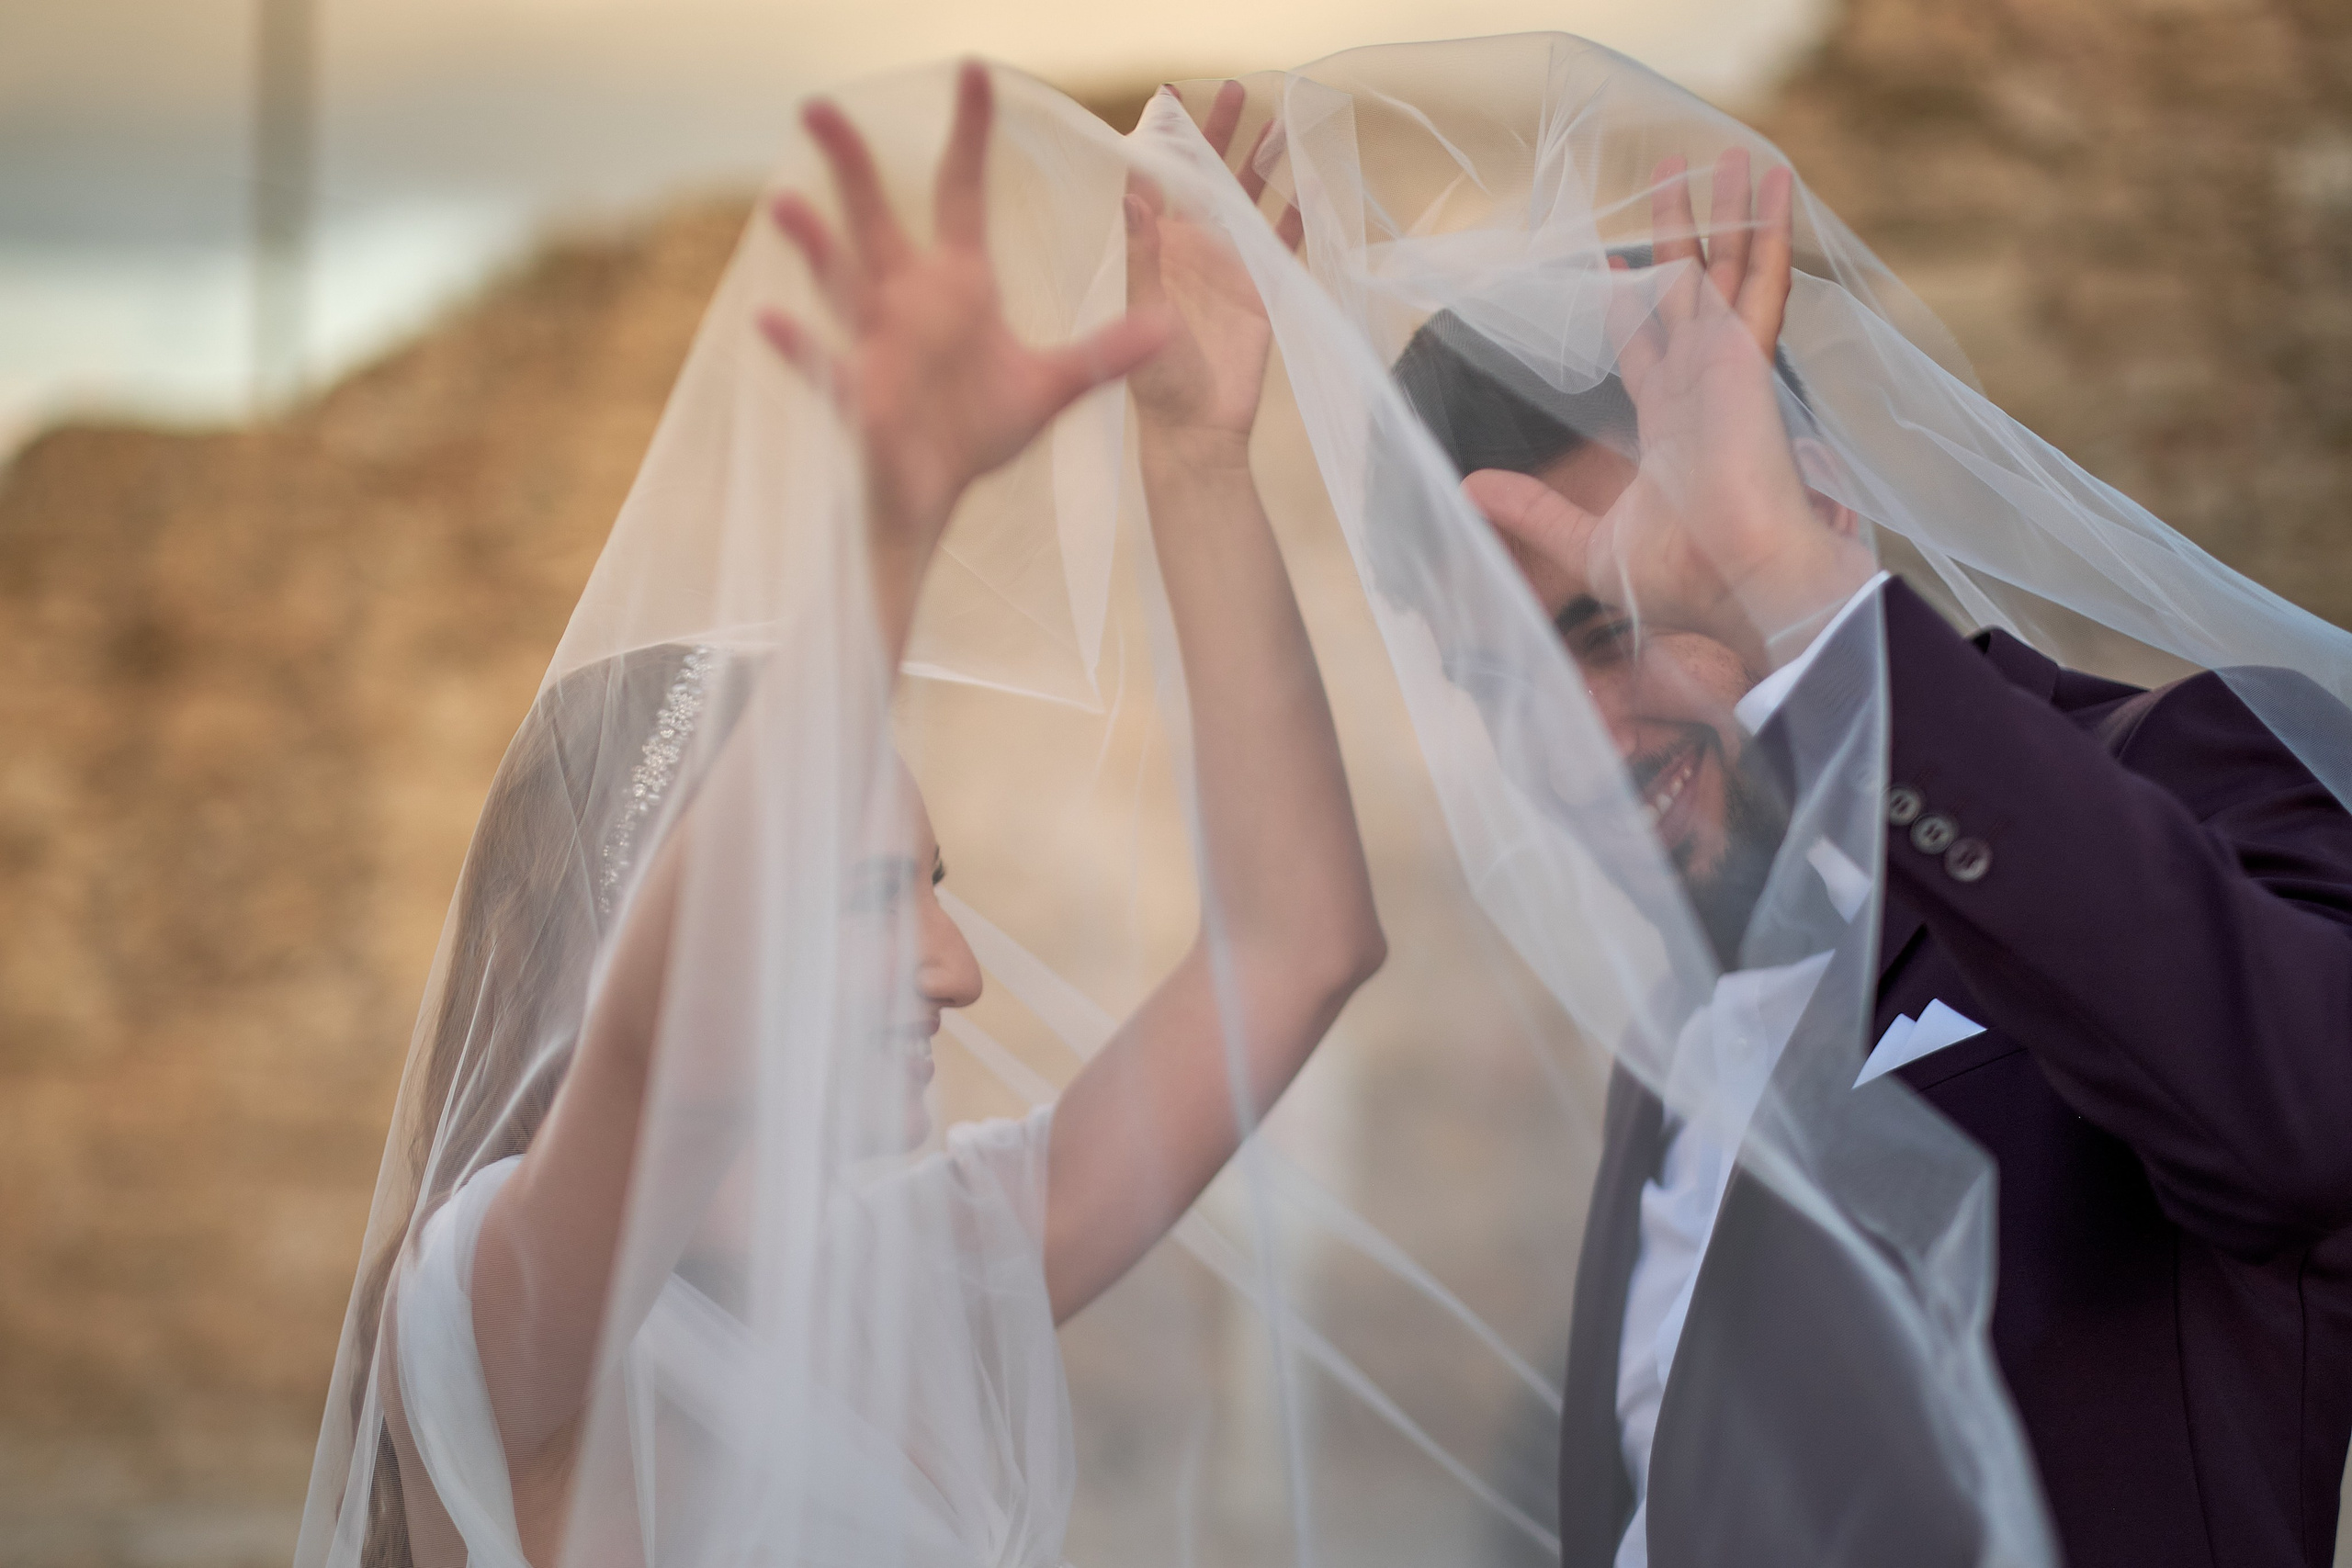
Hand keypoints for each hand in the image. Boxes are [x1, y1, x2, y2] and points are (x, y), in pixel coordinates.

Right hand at [759, 63, 1172, 577]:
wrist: (938, 494)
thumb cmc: (979, 433)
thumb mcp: (1051, 387)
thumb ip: (1104, 354)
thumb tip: (1170, 326)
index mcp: (958, 285)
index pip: (963, 193)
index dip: (969, 135)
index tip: (972, 72)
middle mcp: (908, 300)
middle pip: (877, 219)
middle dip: (853, 166)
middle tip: (822, 108)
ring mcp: (875, 342)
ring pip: (839, 281)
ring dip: (815, 246)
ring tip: (787, 206)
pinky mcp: (856, 391)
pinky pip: (821, 364)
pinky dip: (798, 346)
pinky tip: (771, 321)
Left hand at [1125, 82, 1300, 464]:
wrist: (1198, 430)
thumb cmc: (1157, 381)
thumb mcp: (1141, 313)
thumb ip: (1142, 256)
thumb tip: (1133, 196)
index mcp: (1157, 250)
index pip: (1155, 181)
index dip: (1160, 140)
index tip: (1167, 99)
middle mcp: (1193, 249)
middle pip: (1206, 177)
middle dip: (1218, 135)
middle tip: (1233, 91)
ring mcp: (1229, 266)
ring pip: (1248, 201)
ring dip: (1262, 163)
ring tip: (1281, 122)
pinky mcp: (1262, 290)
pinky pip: (1284, 242)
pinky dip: (1298, 214)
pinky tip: (1312, 183)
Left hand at [1465, 149, 1870, 673]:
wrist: (1741, 588)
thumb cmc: (1682, 580)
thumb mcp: (1585, 542)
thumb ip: (1533, 509)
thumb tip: (1468, 490)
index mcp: (1672, 427)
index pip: (1646, 347)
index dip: (1629, 303)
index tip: (1613, 266)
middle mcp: (1703, 387)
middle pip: (1686, 290)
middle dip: (1680, 233)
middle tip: (1670, 175)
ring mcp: (1729, 369)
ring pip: (1726, 271)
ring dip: (1725, 213)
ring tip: (1723, 153)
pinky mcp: (1749, 361)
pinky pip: (1761, 284)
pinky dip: (1768, 234)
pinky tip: (1772, 185)